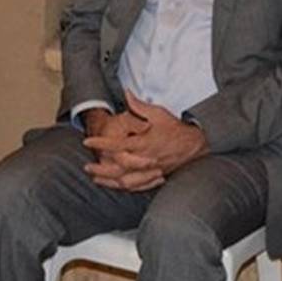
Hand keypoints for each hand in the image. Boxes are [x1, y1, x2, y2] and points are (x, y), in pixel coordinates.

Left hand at [83, 91, 208, 189]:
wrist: (195, 144)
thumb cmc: (175, 128)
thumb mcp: (158, 113)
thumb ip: (139, 105)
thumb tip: (126, 92)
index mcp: (144, 143)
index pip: (117, 145)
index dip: (101, 144)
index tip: (88, 142)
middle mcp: (145, 159)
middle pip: (118, 168)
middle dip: (100, 168)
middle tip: (87, 165)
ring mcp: (150, 171)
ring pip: (125, 181)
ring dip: (108, 181)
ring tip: (95, 178)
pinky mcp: (155, 177)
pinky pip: (136, 186)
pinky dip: (123, 188)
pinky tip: (113, 185)